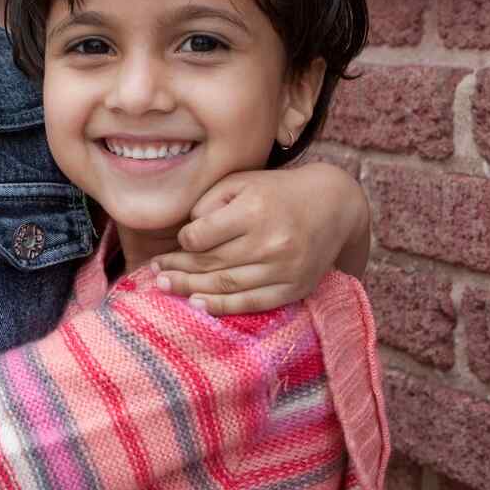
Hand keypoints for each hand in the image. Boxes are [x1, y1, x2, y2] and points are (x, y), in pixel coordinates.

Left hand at [150, 163, 370, 314]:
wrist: (335, 205)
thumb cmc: (278, 191)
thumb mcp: (243, 181)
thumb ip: (210, 201)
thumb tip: (186, 233)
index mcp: (254, 211)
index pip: (201, 236)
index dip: (183, 242)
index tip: (176, 242)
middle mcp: (270, 242)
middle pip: (210, 263)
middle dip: (178, 269)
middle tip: (155, 272)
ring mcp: (284, 269)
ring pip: (226, 286)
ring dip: (190, 289)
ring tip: (166, 287)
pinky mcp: (295, 288)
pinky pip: (251, 303)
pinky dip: (221, 307)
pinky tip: (197, 304)